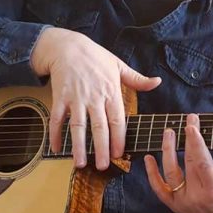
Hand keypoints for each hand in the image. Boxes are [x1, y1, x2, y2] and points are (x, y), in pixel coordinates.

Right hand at [31, 28, 160, 169]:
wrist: (68, 46)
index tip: (119, 153)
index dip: (118, 138)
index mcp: (111, 91)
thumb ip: (137, 79)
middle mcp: (94, 97)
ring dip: (78, 146)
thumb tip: (157, 82)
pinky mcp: (60, 97)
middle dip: (101, 148)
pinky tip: (56, 149)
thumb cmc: (95, 56)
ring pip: (77, 126)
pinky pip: (57, 118)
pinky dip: (55, 134)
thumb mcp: (118, 65)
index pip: (117, 119)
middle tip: (102, 166)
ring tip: (79, 163)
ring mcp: (76, 98)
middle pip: (99, 127)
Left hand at [144, 113, 212, 212]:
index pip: (202, 163)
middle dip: (186, 139)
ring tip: (168, 132)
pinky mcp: (174, 205)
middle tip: (187, 120)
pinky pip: (159, 189)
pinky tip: (148, 158)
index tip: (192, 125)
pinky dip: (151, 174)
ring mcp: (182, 202)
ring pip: (170, 173)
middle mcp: (196, 197)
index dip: (196, 144)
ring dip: (167, 151)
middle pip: (187, 163)